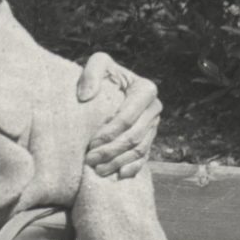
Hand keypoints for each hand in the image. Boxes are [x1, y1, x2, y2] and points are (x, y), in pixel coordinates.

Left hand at [77, 52, 161, 178]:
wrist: (110, 85)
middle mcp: (154, 108)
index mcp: (145, 89)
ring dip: (118, 162)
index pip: (126, 118)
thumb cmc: (103, 74)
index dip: (108, 133)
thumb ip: (91, 73)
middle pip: (133, 137)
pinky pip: (143, 157)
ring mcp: (154, 125)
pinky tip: (117, 175)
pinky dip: (131, 168)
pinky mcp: (150, 137)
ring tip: (97, 170)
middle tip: (89, 160)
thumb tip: (85, 96)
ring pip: (138, 150)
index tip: (89, 143)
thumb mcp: (98, 64)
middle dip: (111, 151)